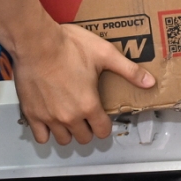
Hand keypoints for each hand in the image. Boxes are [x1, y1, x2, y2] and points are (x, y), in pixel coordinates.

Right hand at [12, 22, 155, 145]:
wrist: (36, 42)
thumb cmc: (68, 46)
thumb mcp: (105, 54)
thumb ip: (129, 70)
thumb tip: (149, 81)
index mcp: (89, 104)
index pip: (102, 131)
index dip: (105, 125)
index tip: (103, 118)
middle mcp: (70, 116)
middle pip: (84, 137)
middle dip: (88, 129)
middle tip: (87, 116)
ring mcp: (50, 117)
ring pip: (63, 139)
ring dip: (69, 132)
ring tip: (70, 118)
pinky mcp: (32, 113)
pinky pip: (41, 136)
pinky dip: (46, 132)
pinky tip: (50, 121)